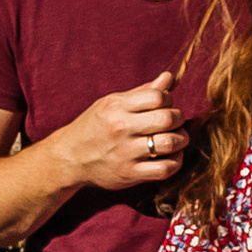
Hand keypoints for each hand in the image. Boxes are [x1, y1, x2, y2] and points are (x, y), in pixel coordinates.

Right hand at [54, 70, 189, 194]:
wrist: (70, 157)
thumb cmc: (93, 126)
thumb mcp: (111, 103)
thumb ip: (142, 92)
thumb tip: (168, 77)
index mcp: (116, 107)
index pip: (157, 96)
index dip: (169, 99)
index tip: (166, 105)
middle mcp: (120, 128)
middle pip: (166, 119)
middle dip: (178, 118)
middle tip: (176, 122)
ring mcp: (125, 153)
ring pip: (169, 143)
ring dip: (181, 140)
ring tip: (178, 138)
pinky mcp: (129, 174)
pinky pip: (164, 169)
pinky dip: (176, 162)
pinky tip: (173, 156)